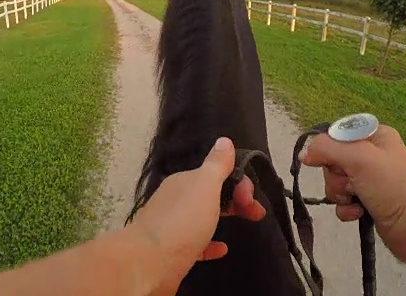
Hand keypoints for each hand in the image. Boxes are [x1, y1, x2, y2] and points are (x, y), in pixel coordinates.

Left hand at [128, 137, 264, 291]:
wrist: (149, 263)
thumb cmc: (182, 220)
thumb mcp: (205, 185)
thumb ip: (217, 164)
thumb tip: (224, 140)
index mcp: (184, 182)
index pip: (215, 174)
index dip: (238, 183)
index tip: (252, 200)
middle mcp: (176, 200)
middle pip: (210, 195)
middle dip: (236, 200)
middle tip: (256, 213)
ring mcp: (173, 226)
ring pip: (203, 218)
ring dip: (224, 218)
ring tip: (245, 225)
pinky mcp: (173, 251)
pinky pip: (196, 244)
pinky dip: (211, 244)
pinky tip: (222, 248)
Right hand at [300, 125, 405, 262]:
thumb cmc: (390, 185)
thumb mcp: (357, 157)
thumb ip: (326, 149)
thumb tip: (304, 154)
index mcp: (373, 136)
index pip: (335, 136)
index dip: (329, 150)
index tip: (335, 162)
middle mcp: (370, 156)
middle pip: (332, 162)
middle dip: (336, 177)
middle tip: (352, 184)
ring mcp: (369, 181)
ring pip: (335, 184)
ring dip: (339, 195)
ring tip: (356, 201)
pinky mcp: (367, 203)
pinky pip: (342, 203)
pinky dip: (346, 209)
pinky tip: (358, 214)